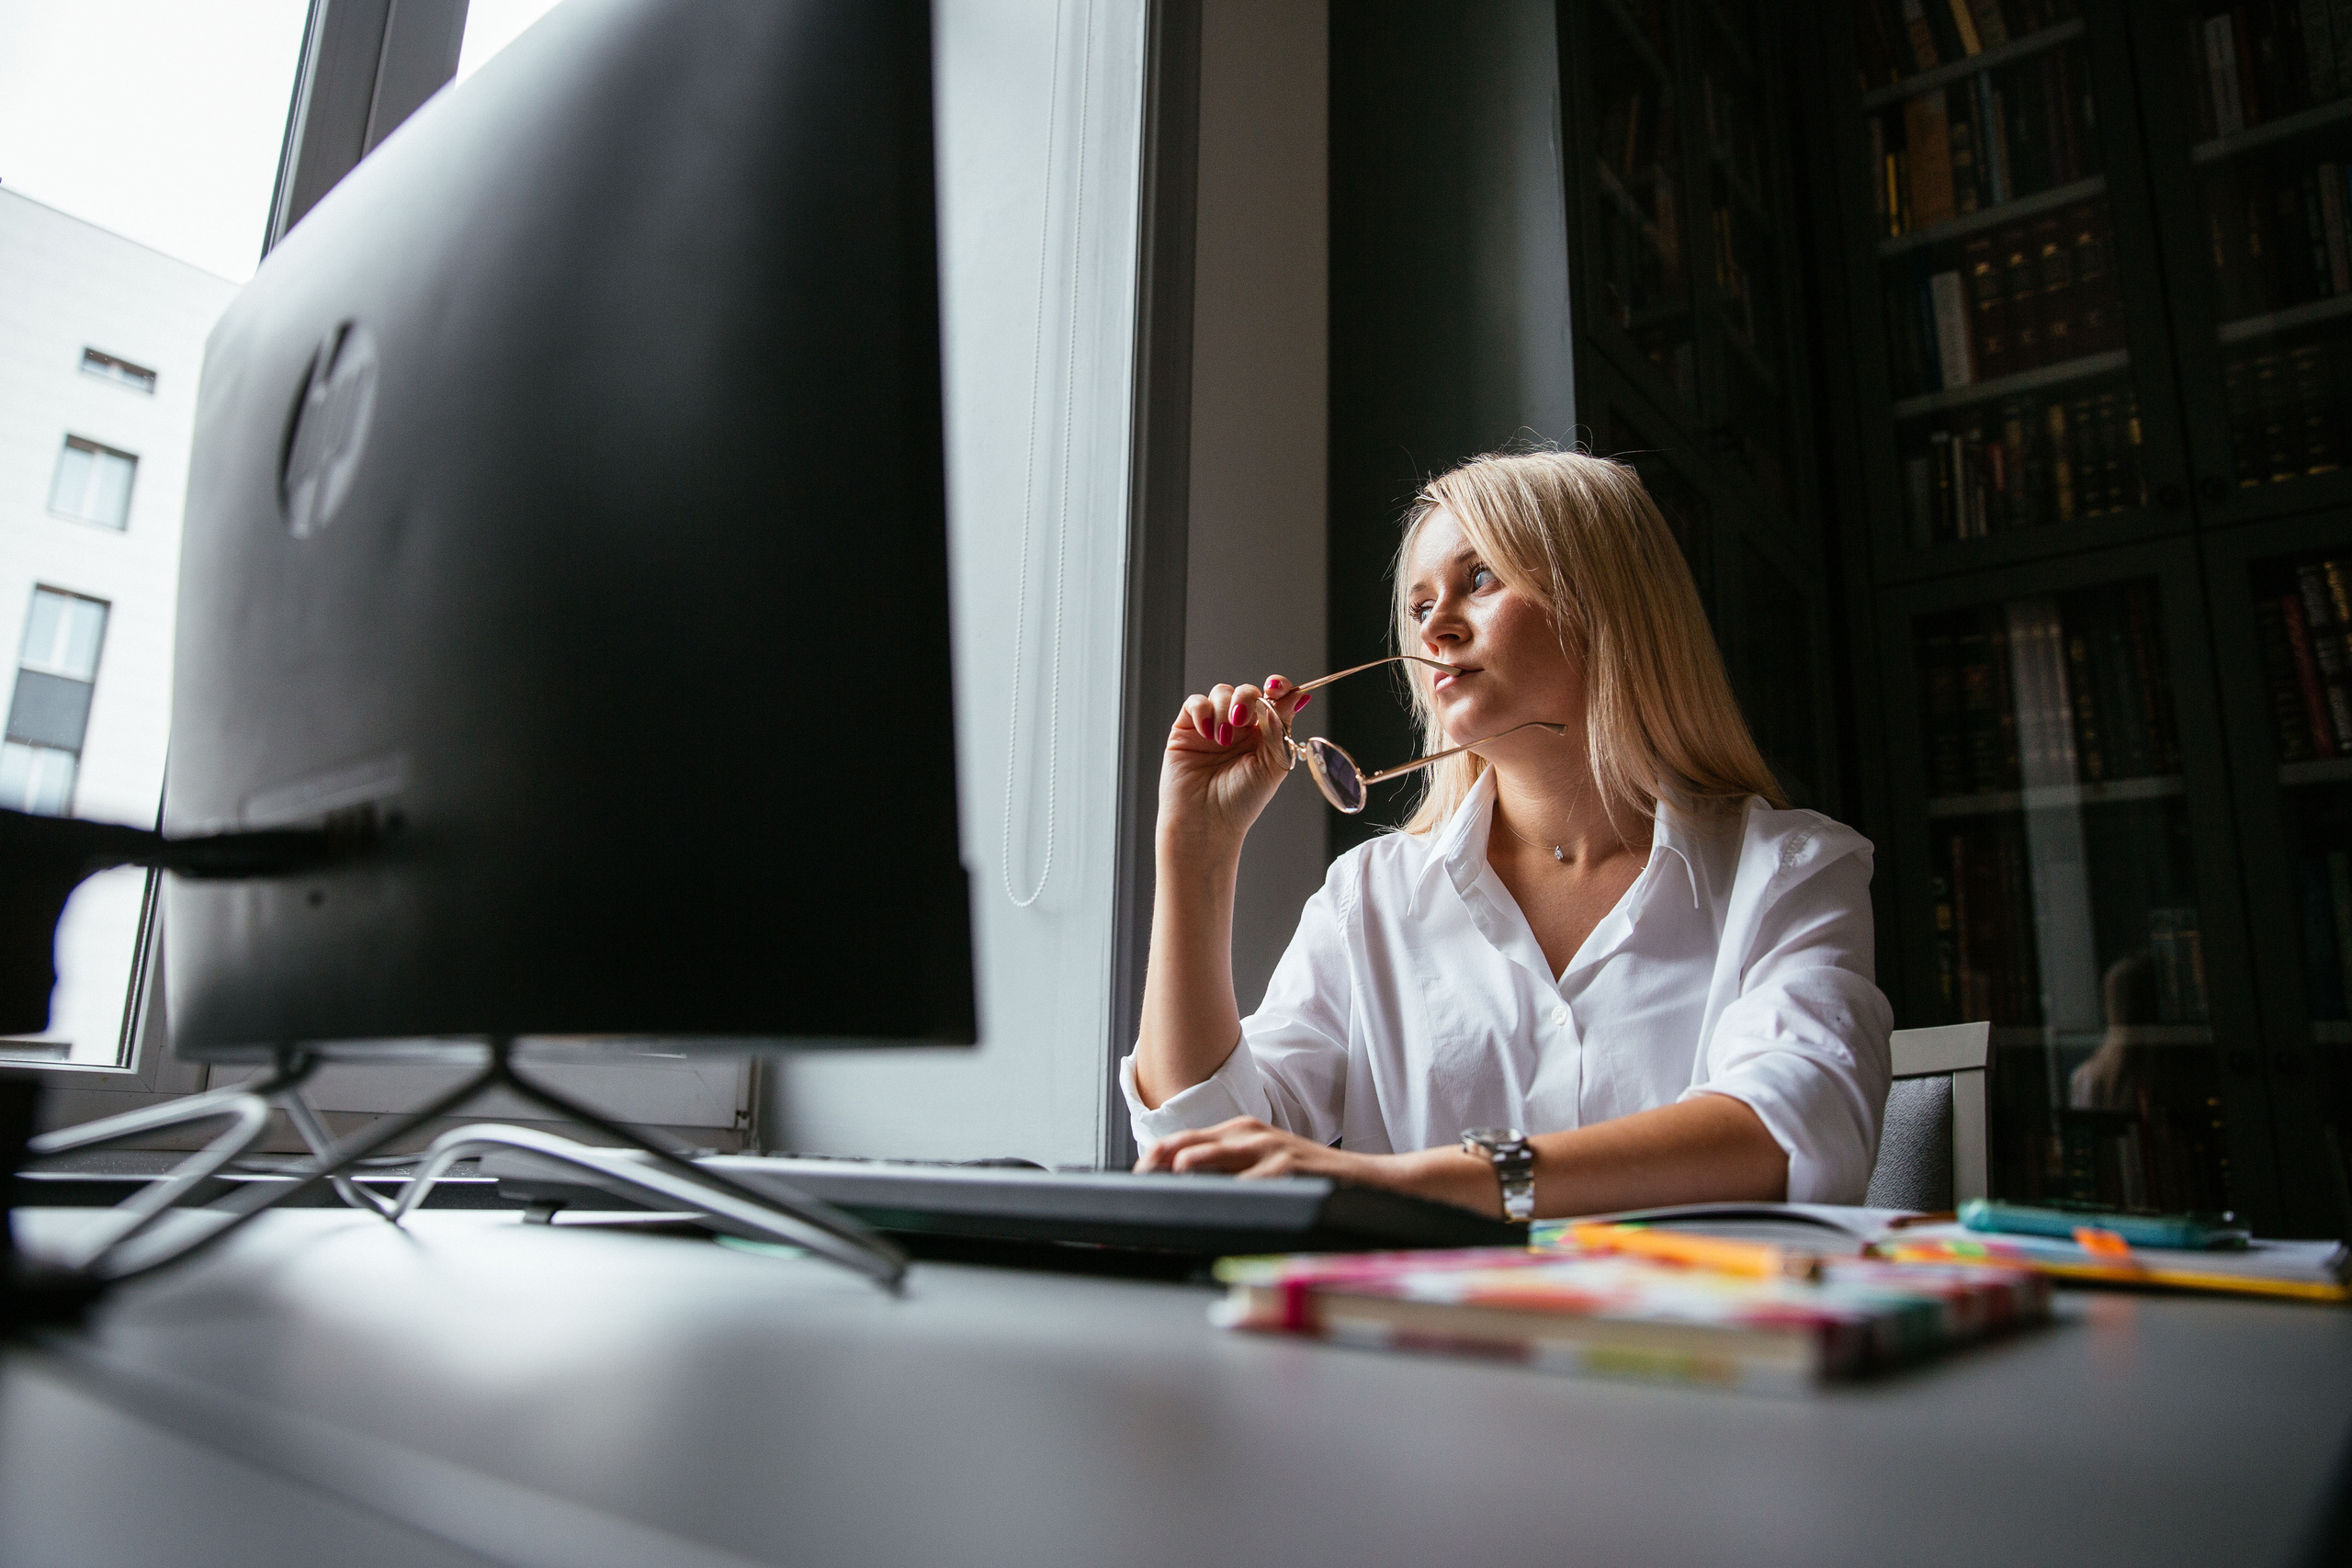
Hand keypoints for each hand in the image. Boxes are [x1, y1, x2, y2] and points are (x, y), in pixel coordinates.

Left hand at [1136, 1115, 1398, 1184]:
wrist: (1360, 1179)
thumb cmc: (1306, 1176)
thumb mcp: (1262, 1165)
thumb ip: (1226, 1171)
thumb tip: (1183, 1188)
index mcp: (1239, 1132)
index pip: (1185, 1140)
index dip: (1155, 1156)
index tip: (1136, 1175)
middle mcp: (1249, 1135)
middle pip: (1192, 1143)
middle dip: (1162, 1160)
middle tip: (1139, 1179)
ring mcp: (1269, 1149)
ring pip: (1217, 1153)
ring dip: (1191, 1164)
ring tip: (1171, 1174)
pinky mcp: (1289, 1167)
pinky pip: (1254, 1178)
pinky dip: (1233, 1190)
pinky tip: (1219, 1201)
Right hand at [1157, 676, 1308, 851]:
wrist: (1206, 822)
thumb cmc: (1241, 801)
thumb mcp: (1273, 764)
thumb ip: (1281, 728)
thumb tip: (1298, 696)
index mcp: (1264, 734)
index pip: (1273, 698)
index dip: (1278, 686)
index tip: (1277, 687)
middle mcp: (1239, 728)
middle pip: (1246, 691)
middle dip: (1247, 699)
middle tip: (1243, 720)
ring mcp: (1212, 726)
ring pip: (1221, 692)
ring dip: (1224, 710)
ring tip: (1223, 740)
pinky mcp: (1186, 729)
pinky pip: (1195, 703)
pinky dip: (1203, 711)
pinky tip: (1207, 732)